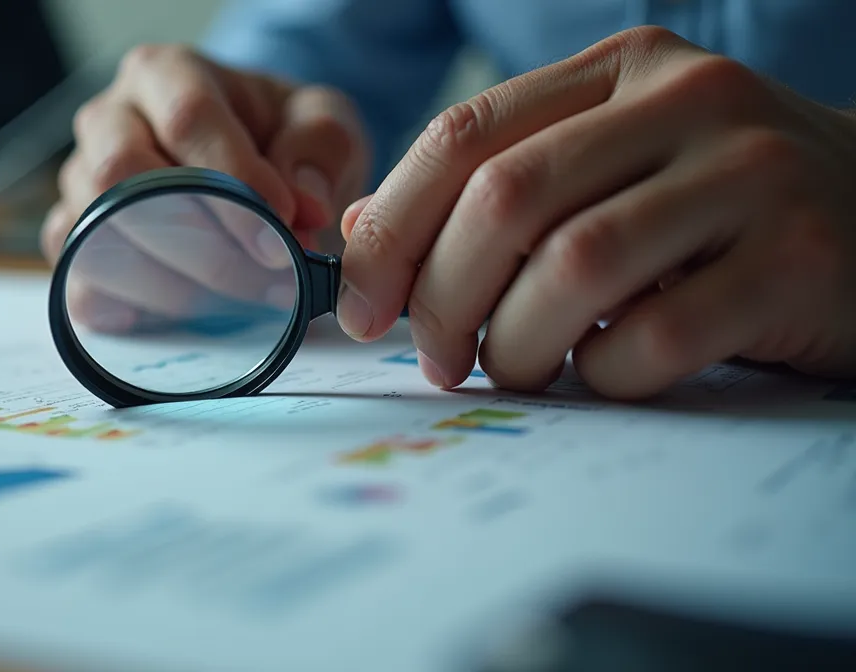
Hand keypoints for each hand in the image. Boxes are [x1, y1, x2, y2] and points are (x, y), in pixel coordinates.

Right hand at [41, 44, 368, 331]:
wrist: (248, 167)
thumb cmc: (277, 139)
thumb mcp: (320, 122)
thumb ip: (321, 147)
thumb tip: (302, 204)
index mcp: (165, 74)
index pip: (187, 116)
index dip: (234, 177)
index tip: (284, 224)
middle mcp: (109, 122)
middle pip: (120, 173)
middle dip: (199, 239)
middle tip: (263, 278)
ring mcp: (80, 185)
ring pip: (95, 233)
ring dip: (173, 283)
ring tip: (238, 303)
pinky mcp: (74, 244)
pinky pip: (79, 283)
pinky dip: (134, 309)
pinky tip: (187, 316)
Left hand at [337, 26, 855, 398]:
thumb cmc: (717, 208)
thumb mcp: (608, 169)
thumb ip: (496, 186)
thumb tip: (361, 230)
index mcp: (622, 69)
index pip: (464, 133)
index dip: (390, 227)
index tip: (361, 305)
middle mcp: (688, 100)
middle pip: (505, 199)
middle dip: (443, 297)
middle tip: (438, 356)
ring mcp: (752, 173)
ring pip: (574, 267)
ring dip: (517, 344)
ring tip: (520, 368)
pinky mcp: (799, 260)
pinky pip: (656, 337)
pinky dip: (605, 374)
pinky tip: (607, 373)